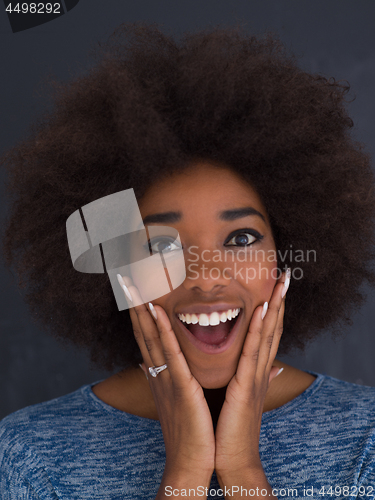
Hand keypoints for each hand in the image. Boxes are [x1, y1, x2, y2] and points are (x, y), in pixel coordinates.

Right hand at [118, 276, 214, 479]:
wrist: (190, 463)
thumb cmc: (189, 430)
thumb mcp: (176, 397)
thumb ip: (166, 376)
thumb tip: (151, 362)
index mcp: (159, 372)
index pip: (146, 334)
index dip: (138, 309)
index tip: (133, 285)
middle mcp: (157, 371)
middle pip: (142, 329)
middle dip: (133, 301)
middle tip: (124, 274)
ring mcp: (165, 377)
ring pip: (151, 335)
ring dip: (141, 307)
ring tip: (132, 281)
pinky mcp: (179, 387)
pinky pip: (169, 353)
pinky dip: (161, 330)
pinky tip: (155, 309)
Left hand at [214, 269, 289, 482]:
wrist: (231, 458)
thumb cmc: (231, 426)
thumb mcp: (241, 397)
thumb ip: (252, 377)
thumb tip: (272, 368)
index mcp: (256, 371)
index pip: (268, 333)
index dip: (274, 309)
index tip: (276, 286)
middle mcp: (260, 370)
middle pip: (274, 328)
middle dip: (280, 301)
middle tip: (285, 275)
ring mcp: (256, 376)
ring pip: (268, 334)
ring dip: (275, 306)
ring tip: (280, 282)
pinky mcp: (246, 385)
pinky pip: (253, 351)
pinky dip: (260, 328)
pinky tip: (264, 308)